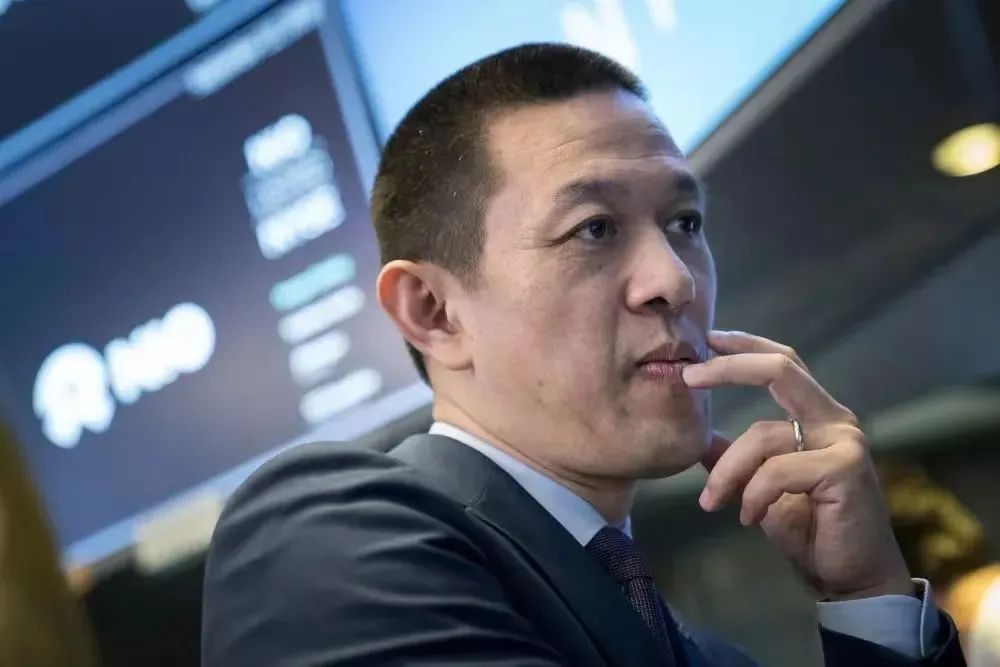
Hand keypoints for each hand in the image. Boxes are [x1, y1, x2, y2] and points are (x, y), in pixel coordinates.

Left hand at [682, 330, 913, 600]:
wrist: (852, 578)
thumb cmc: (810, 531)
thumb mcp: (760, 488)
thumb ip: (737, 458)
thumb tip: (700, 439)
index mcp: (818, 416)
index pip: (783, 363)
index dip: (745, 345)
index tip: (707, 338)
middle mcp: (835, 420)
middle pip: (780, 369)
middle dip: (729, 368)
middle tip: (688, 376)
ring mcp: (845, 442)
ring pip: (763, 434)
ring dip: (727, 471)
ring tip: (712, 502)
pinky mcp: (846, 469)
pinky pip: (778, 470)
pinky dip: (753, 494)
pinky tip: (748, 518)